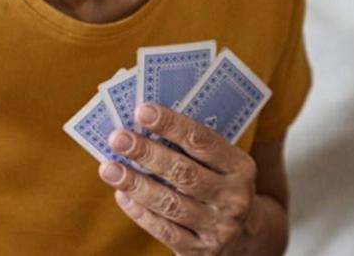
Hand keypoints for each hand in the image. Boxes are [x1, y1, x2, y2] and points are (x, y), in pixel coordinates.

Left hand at [100, 103, 268, 254]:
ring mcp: (217, 228)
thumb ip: (194, 149)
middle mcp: (233, 198)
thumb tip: (146, 125)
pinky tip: (121, 194)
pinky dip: (140, 211)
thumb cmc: (222, 188)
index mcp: (240, 169)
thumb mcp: (224, 166)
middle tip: (118, 138)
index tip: (142, 111)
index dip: (172, 125)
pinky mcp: (199, 252)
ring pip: (170, 203)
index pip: (203, 141)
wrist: (244, 237)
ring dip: (136, 183)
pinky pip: (163, 230)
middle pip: (184, 173)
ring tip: (109, 167)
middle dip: (147, 153)